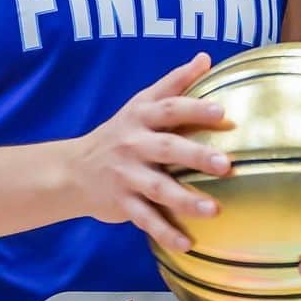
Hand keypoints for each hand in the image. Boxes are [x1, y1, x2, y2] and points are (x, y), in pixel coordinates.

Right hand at [70, 53, 230, 252]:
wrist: (74, 168)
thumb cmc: (122, 131)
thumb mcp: (142, 102)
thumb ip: (175, 82)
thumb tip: (206, 57)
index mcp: (141, 117)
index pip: (169, 108)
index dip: (194, 107)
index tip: (222, 111)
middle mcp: (133, 144)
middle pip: (167, 148)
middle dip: (196, 156)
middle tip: (226, 164)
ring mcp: (126, 175)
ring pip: (157, 189)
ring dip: (186, 200)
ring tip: (214, 210)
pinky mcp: (121, 203)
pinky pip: (145, 219)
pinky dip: (165, 232)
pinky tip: (188, 243)